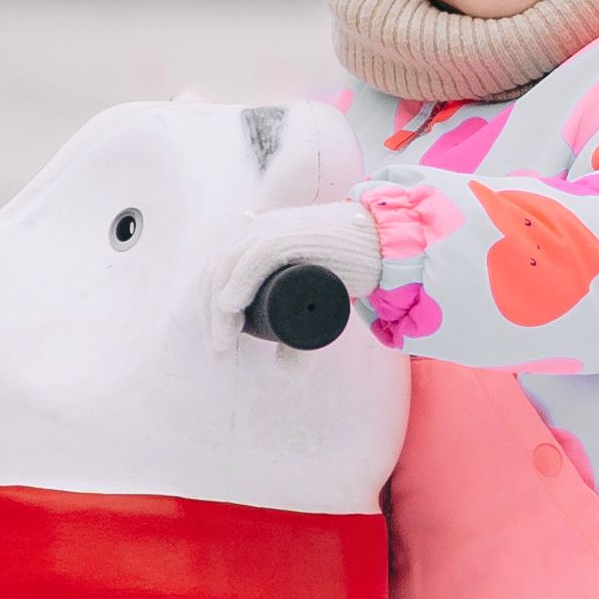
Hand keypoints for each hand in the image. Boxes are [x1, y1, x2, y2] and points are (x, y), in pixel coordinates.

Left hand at [219, 200, 378, 348]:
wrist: (388, 244)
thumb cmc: (354, 268)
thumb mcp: (318, 295)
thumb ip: (301, 325)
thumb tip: (284, 370)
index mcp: (261, 234)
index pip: (220, 267)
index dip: (211, 305)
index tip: (219, 340)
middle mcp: (262, 227)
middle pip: (219, 269)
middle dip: (211, 314)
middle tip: (219, 350)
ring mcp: (277, 229)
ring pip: (231, 267)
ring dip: (220, 310)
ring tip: (224, 343)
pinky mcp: (294, 236)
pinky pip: (256, 258)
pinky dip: (239, 282)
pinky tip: (231, 305)